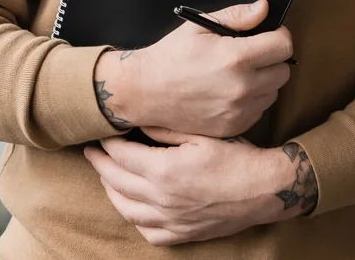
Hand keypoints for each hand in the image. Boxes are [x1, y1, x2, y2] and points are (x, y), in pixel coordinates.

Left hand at [84, 128, 316, 245]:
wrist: (264, 189)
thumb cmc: (235, 155)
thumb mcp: (201, 132)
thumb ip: (166, 127)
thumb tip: (139, 120)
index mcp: (164, 170)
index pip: (122, 156)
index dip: (107, 144)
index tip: (99, 134)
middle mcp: (162, 199)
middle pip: (117, 183)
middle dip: (100, 165)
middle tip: (91, 152)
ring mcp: (172, 221)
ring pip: (127, 211)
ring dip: (111, 191)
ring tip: (105, 176)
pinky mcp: (183, 235)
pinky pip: (148, 232)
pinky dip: (134, 219)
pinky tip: (133, 206)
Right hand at [93, 0, 292, 136]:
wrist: (146, 91)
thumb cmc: (171, 55)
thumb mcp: (199, 26)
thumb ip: (237, 16)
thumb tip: (264, 8)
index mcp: (236, 58)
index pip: (284, 46)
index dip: (279, 36)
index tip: (269, 34)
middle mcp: (242, 87)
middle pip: (284, 71)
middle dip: (272, 58)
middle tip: (252, 53)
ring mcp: (239, 111)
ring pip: (274, 93)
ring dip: (264, 81)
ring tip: (239, 73)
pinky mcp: (233, 127)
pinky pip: (259, 111)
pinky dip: (252, 100)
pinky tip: (232, 91)